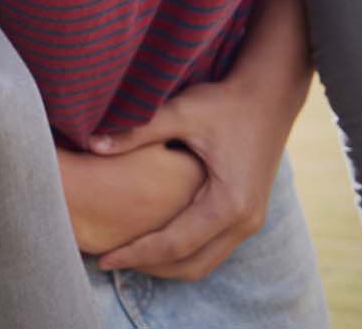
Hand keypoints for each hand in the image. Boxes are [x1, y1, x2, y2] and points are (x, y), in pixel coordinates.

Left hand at [85, 77, 294, 278]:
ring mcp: (251, 220)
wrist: (270, 95)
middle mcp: (245, 221)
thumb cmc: (225, 103)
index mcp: (229, 203)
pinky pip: (214, 247)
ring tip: (126, 254)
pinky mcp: (248, 213)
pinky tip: (154, 239)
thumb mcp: (180, 113)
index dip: (136, 254)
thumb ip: (137, 131)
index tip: (103, 259)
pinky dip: (184, 252)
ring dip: (167, 264)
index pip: (175, 244)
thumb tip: (91, 144)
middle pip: (192, 264)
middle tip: (108, 260)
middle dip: (149, 267)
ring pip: (206, 261)